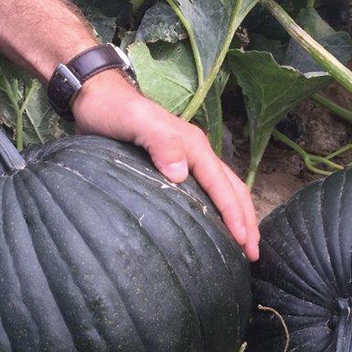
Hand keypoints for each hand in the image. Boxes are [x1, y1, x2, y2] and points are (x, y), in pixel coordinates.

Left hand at [72, 71, 259, 260]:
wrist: (97, 98)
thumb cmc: (115, 112)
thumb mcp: (136, 122)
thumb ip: (161, 142)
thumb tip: (181, 173)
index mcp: (194, 147)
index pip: (221, 185)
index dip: (233, 214)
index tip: (242, 241)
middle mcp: (197, 154)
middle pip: (233, 189)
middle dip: (247, 221)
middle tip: (254, 254)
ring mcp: (188, 161)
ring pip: (224, 191)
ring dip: (237, 217)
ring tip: (244, 244)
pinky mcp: (175, 167)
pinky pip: (206, 191)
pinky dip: (218, 211)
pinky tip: (214, 227)